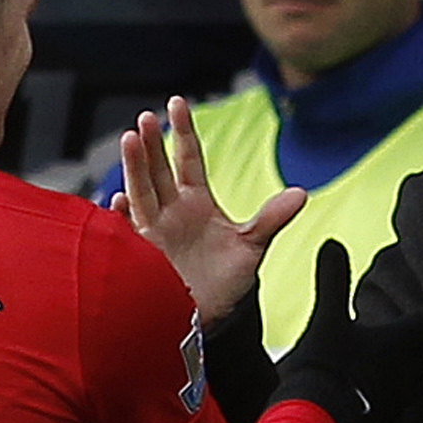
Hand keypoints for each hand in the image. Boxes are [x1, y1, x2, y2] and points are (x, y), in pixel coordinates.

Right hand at [114, 96, 305, 321]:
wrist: (207, 319)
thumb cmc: (224, 283)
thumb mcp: (251, 247)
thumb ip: (272, 218)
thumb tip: (301, 193)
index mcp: (196, 201)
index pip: (187, 158)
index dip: (181, 131)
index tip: (176, 102)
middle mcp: (171, 211)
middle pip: (158, 169)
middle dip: (151, 144)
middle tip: (145, 117)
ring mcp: (154, 232)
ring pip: (141, 191)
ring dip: (134, 167)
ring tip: (130, 139)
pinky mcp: (142, 256)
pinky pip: (128, 232)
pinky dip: (123, 217)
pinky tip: (121, 200)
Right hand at [273, 240, 422, 422]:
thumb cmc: (324, 367)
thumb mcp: (327, 318)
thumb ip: (333, 280)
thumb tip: (332, 243)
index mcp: (405, 339)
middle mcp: (413, 367)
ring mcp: (404, 393)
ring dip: (420, 352)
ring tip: (412, 342)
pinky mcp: (391, 412)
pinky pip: (408, 386)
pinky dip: (404, 374)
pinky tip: (389, 374)